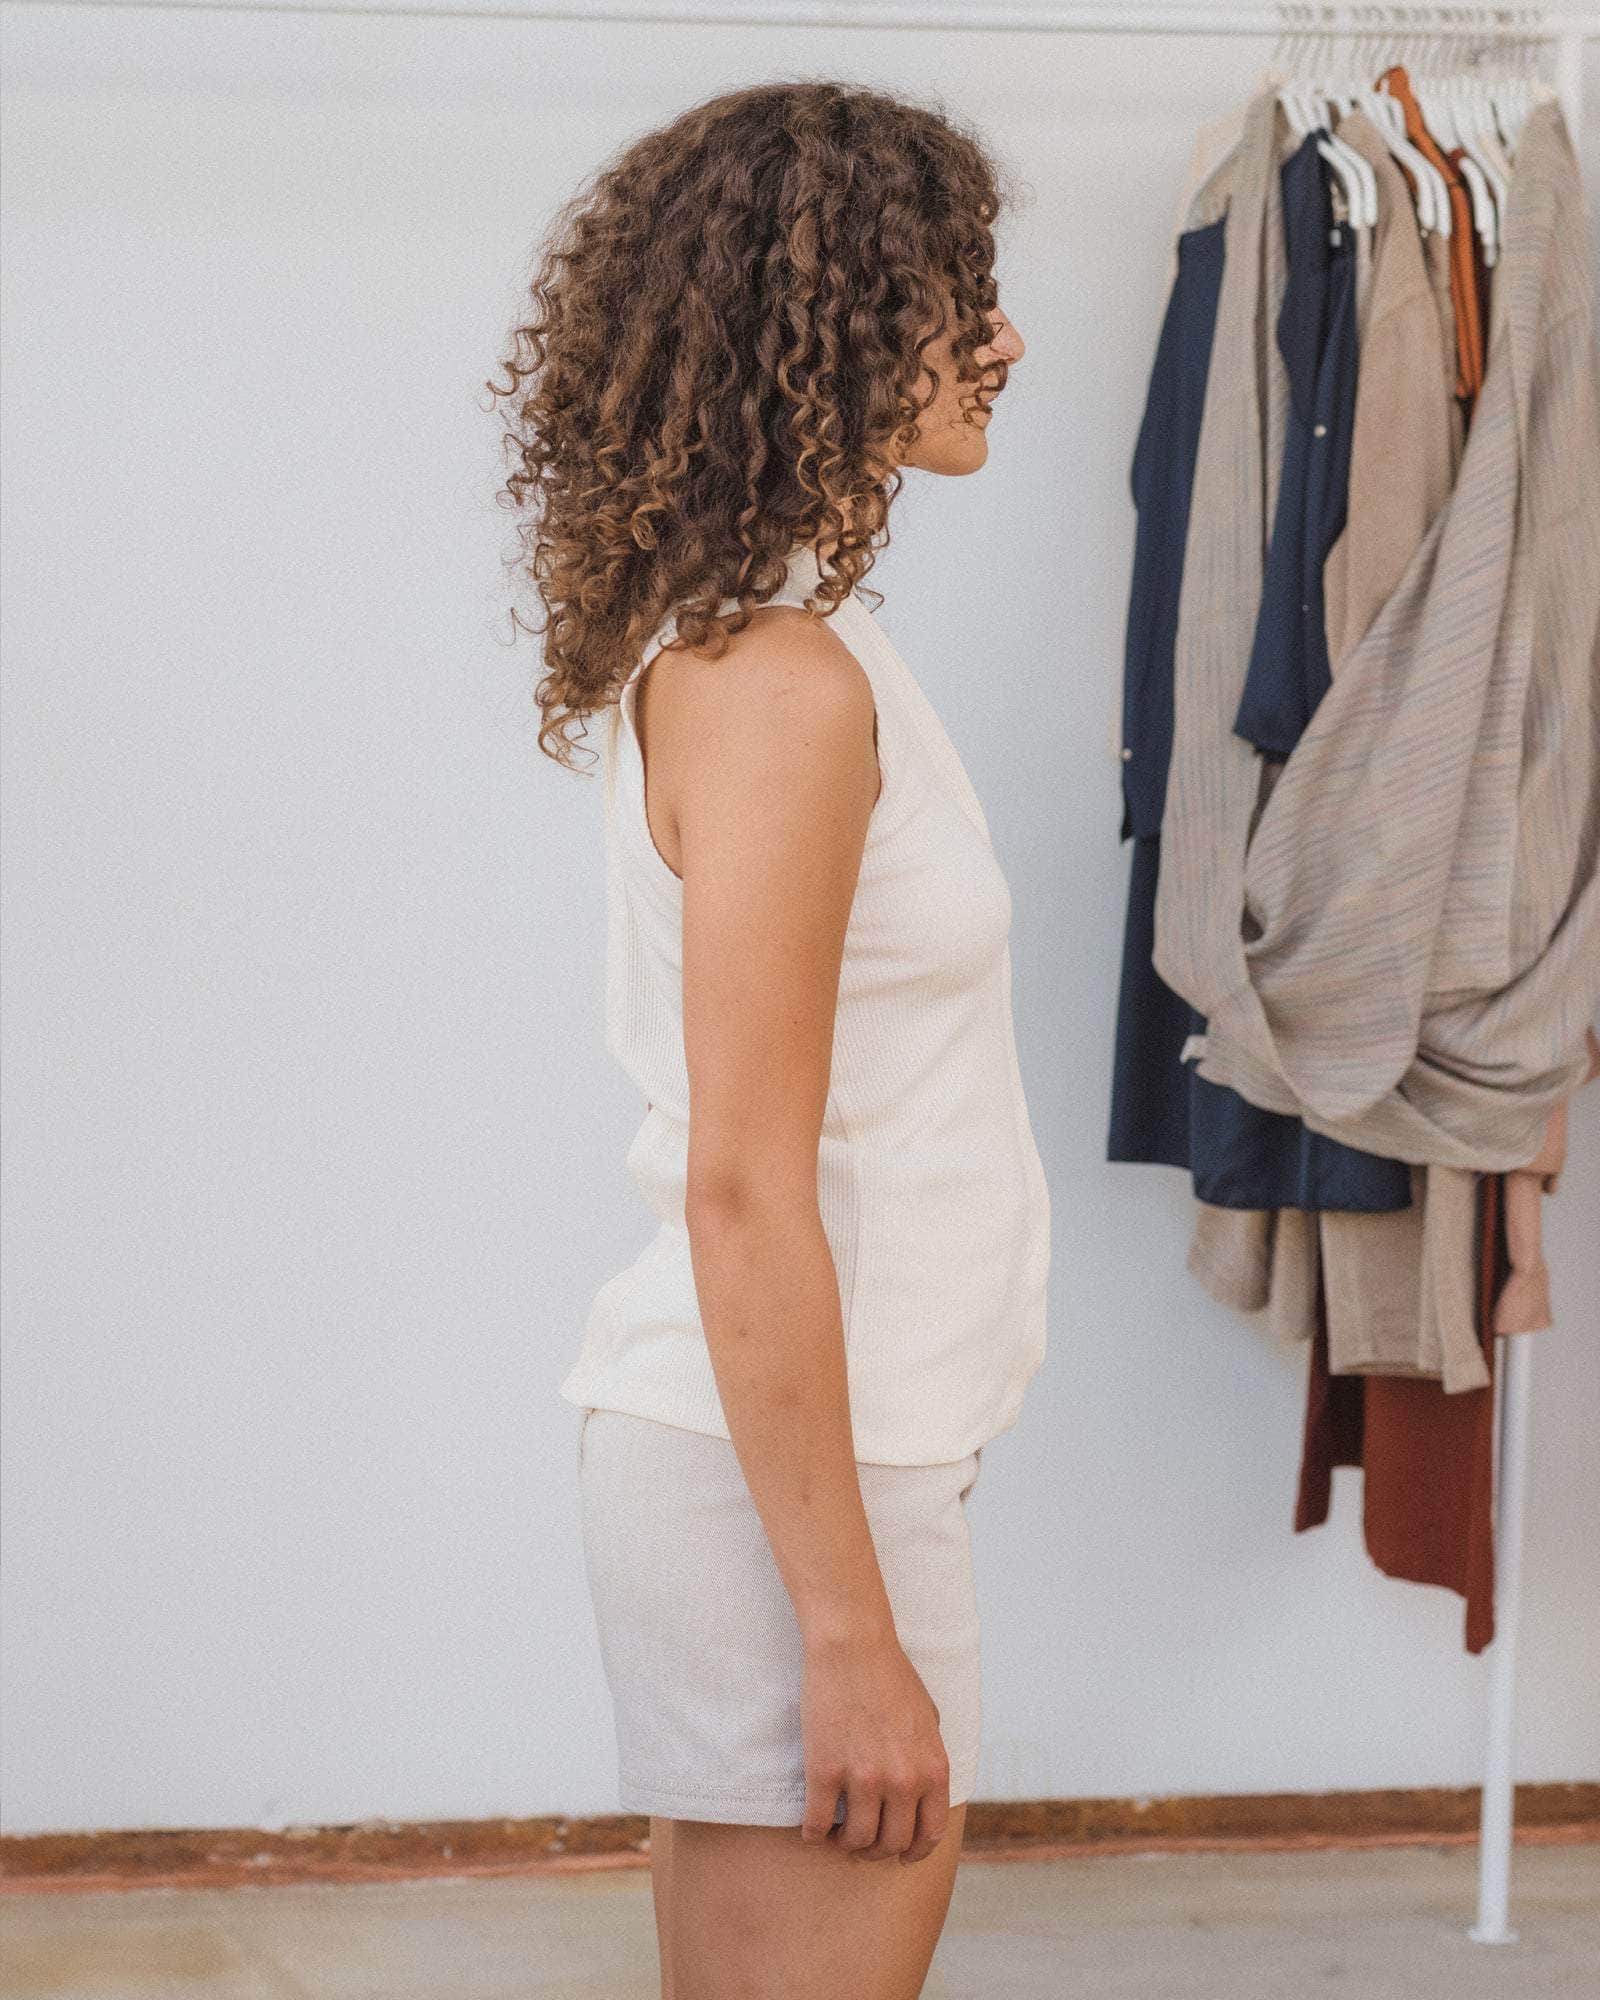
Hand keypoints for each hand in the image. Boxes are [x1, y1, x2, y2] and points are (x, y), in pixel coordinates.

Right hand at [797, 1631, 950, 1862]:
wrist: (853, 1647)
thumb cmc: (891, 1676)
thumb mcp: (929, 1719)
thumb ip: (930, 1760)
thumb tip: (925, 1792)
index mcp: (932, 1769)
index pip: (930, 1833)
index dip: (914, 1852)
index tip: (900, 1855)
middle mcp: (903, 1781)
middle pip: (892, 1842)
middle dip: (877, 1850)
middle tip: (863, 1843)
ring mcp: (863, 1778)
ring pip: (857, 1839)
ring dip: (846, 1844)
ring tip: (838, 1834)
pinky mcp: (825, 1771)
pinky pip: (818, 1822)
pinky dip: (814, 1832)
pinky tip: (812, 1828)